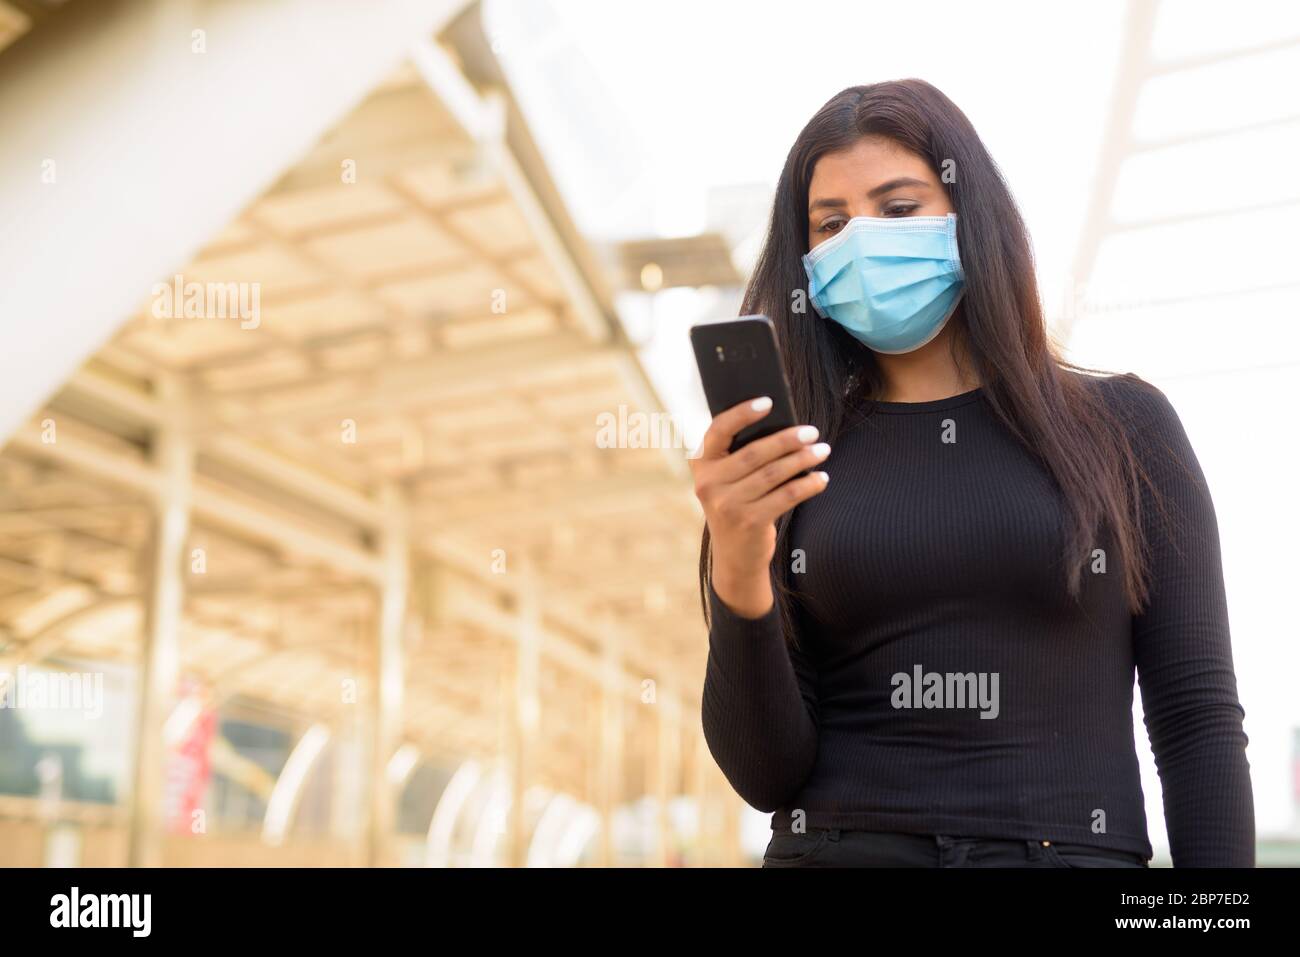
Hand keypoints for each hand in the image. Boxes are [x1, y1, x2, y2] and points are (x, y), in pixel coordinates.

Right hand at [690, 396, 830, 617]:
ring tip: (823, 450)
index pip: (718, 430)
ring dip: (802, 459)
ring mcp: (727, 505)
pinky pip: (785, 496)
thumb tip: (785, 426)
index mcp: (702, 464)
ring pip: (773, 473)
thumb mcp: (728, 480)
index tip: (768, 401)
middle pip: (754, 453)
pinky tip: (822, 478)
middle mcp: (709, 484)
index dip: (742, 414)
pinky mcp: (749, 522)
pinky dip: (807, 484)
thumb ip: (742, 455)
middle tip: (812, 431)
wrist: (735, 557)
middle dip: (787, 439)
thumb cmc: (738, 505)